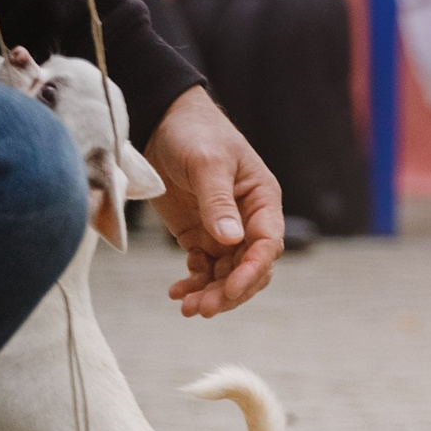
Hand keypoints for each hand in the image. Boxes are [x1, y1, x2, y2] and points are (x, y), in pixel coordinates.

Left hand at [144, 86, 285, 317]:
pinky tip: (176, 291)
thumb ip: (218, 201)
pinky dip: (193, 283)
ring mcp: (223, 228)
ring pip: (227, 273)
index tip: (228, 289)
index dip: (252, 270)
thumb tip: (232, 240)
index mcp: (261, 199)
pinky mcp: (199, 233)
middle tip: (202, 308)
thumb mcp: (207, 162)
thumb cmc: (195, 133)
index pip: (268, 243)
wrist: (162, 121)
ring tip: (186, 307)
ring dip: (211, 293)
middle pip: (250, 266)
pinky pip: (204, 268)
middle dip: (230, 291)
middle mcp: (247, 219)